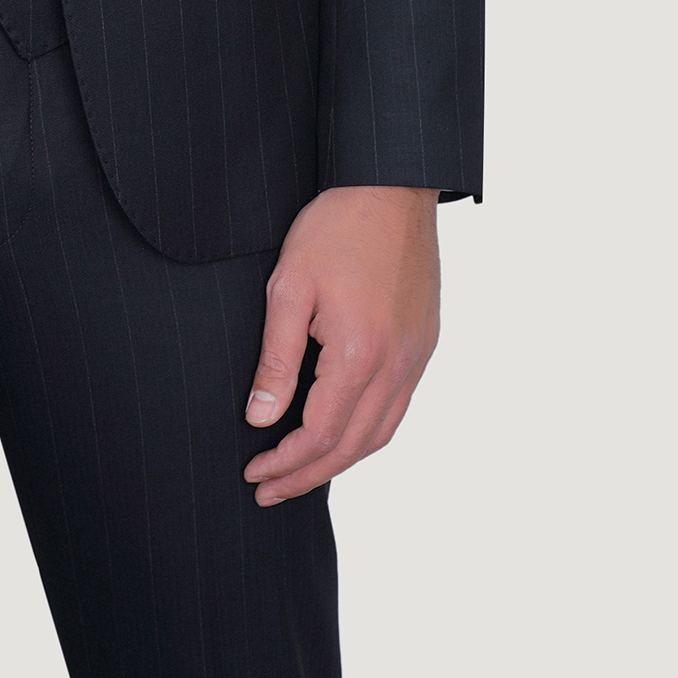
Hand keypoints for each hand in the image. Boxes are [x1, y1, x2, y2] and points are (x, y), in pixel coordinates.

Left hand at [243, 185, 439, 504]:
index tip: (253, 472)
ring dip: (339, 461)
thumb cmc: (334, 228)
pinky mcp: (424, 343)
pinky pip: (398, 407)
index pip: (319, 435)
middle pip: (352, 447)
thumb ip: (276, 359)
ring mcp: (416, 357)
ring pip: (380, 433)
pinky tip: (342, 432)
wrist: (391, 187)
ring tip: (301, 471)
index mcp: (359, 354)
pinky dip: (367, 432)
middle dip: (307, 475)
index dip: (284, 463)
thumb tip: (260, 418)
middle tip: (268, 490)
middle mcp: (396, 365)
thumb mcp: (288, 287)